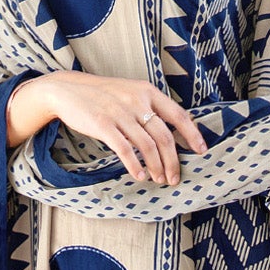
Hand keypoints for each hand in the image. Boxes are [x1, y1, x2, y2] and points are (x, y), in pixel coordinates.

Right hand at [23, 70, 207, 184]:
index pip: (178, 115)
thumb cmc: (102, 95)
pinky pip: (125, 150)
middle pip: (164, 136)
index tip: (201, 150)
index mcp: (148, 92)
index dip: (192, 134)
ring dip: (156, 167)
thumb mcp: (130, 92)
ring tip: (158, 180)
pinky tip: (140, 176)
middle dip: (173, 161)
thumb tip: (170, 132)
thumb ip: (149, 107)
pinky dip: (135, 166)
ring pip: (147, 146)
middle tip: (174, 178)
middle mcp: (137, 101)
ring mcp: (120, 113)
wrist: (68, 90)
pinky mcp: (103, 125)